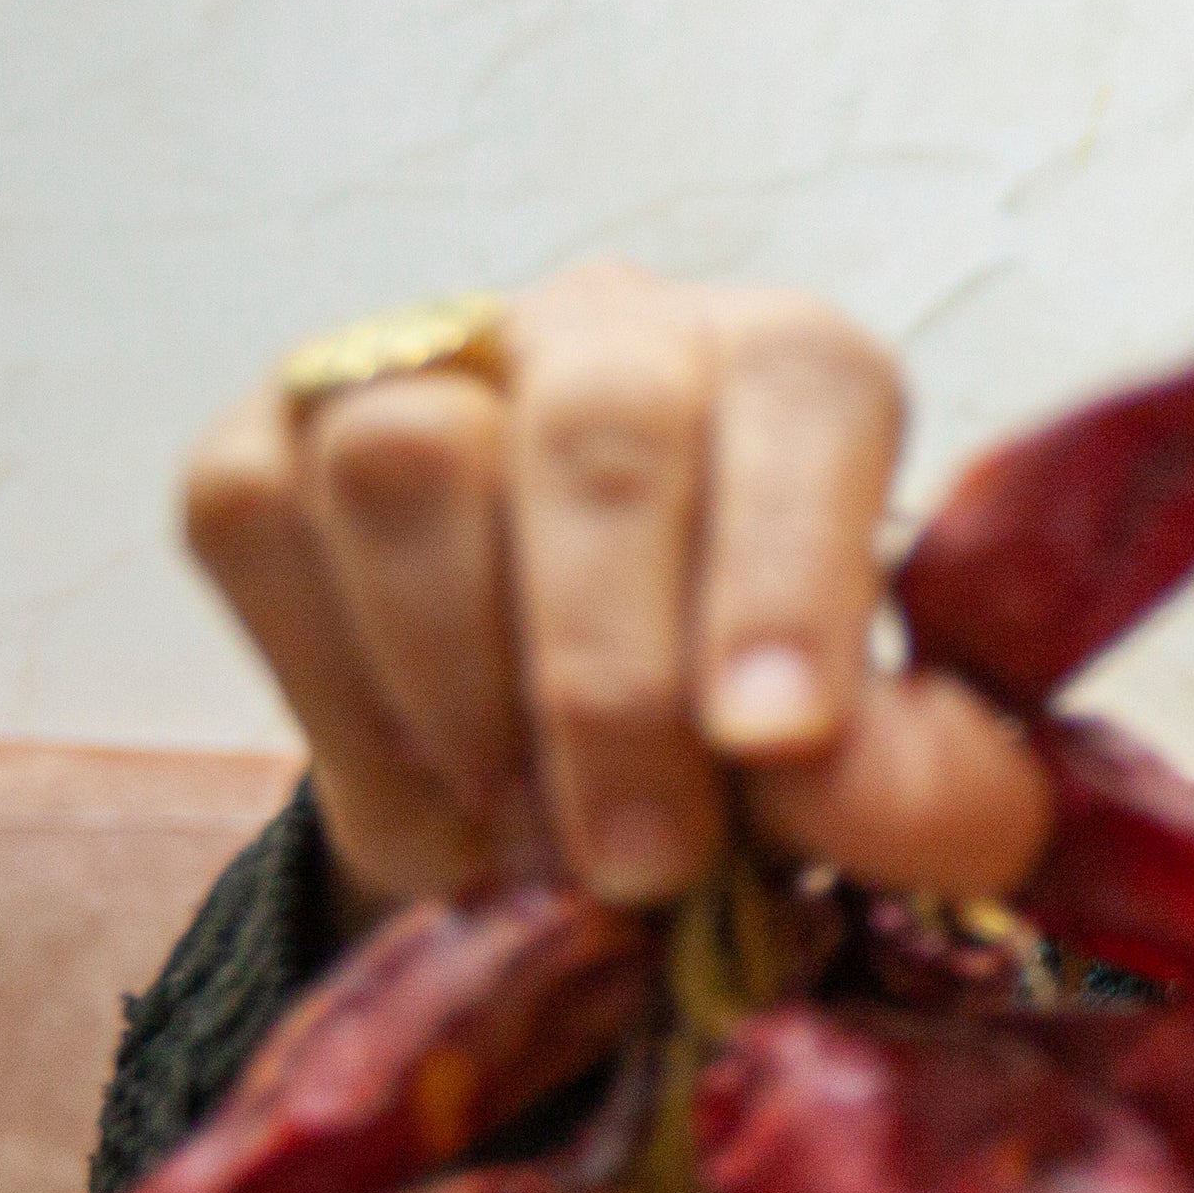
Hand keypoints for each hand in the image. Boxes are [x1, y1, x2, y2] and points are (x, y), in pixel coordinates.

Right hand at [180, 261, 1050, 924]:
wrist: (576, 789)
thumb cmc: (765, 751)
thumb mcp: (899, 788)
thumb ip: (935, 788)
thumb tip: (832, 778)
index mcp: (789, 371)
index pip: (803, 395)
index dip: (788, 569)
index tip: (778, 745)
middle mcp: (605, 331)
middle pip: (600, 431)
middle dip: (614, 679)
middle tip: (643, 861)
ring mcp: (415, 371)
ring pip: (407, 465)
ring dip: (468, 690)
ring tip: (537, 841)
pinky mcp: (258, 451)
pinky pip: (258, 529)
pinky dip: (340, 703)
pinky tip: (435, 802)